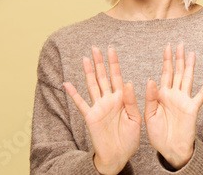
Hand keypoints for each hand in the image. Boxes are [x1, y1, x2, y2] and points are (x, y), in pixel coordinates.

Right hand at [63, 45, 141, 174]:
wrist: (119, 155)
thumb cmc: (129, 138)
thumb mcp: (135, 118)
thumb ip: (131, 101)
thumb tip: (128, 82)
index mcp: (121, 98)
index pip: (117, 76)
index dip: (113, 62)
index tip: (111, 48)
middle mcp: (109, 100)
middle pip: (103, 76)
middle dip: (99, 62)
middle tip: (95, 47)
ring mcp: (98, 107)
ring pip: (92, 85)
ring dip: (88, 72)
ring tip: (85, 59)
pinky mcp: (90, 117)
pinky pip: (81, 103)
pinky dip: (74, 94)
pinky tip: (67, 84)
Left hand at [144, 43, 202, 169]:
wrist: (170, 149)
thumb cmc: (158, 134)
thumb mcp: (149, 114)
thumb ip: (150, 97)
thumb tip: (151, 79)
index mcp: (162, 95)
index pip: (165, 73)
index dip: (166, 59)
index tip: (167, 46)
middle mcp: (174, 94)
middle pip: (177, 72)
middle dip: (178, 58)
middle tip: (180, 43)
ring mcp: (184, 100)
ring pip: (188, 79)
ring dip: (190, 66)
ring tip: (192, 53)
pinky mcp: (192, 108)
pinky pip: (201, 94)